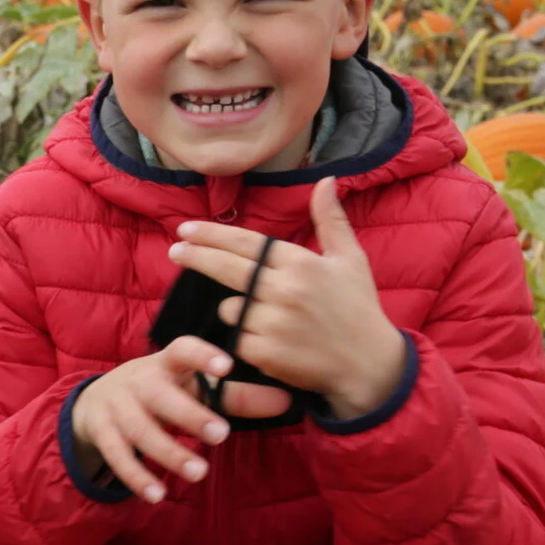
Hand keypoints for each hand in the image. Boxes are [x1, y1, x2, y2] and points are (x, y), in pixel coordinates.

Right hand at [70, 336, 291, 502]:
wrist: (94, 401)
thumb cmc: (158, 391)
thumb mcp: (191, 387)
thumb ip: (236, 396)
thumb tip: (287, 402)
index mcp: (166, 364)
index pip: (183, 350)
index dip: (203, 355)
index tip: (228, 366)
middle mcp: (139, 381)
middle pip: (161, 396)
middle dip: (190, 415)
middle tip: (222, 434)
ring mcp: (117, 406)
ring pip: (141, 430)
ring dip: (169, 452)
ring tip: (198, 472)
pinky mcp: (102, 432)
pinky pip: (118, 456)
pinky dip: (137, 477)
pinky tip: (158, 495)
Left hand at [169, 177, 406, 418]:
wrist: (369, 364)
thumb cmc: (358, 308)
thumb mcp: (350, 259)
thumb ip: (331, 220)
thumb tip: (325, 180)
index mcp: (301, 262)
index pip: (246, 243)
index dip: (212, 235)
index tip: (186, 230)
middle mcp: (284, 289)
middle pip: (226, 268)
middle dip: (196, 257)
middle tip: (175, 250)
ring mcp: (273, 322)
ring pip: (229, 308)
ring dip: (236, 310)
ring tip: (265, 318)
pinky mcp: (264, 353)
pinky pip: (235, 338)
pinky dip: (244, 338)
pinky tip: (267, 341)